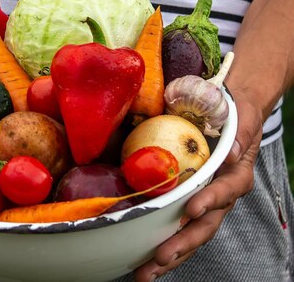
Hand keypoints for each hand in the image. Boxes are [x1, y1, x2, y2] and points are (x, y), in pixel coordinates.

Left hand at [133, 89, 262, 280]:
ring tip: (145, 273)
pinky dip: (159, 243)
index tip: (191, 210)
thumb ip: (240, 130)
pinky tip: (140, 259)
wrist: (229, 114)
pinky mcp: (185, 203)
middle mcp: (220, 194)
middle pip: (204, 225)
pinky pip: (174, 226)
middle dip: (182, 244)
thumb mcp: (240, 116)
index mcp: (235, 174)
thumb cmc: (233, 115)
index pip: (226, 191)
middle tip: (159, 258)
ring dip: (168, 255)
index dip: (210, 201)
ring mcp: (203, 203)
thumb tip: (232, 150)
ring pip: (189, 234)